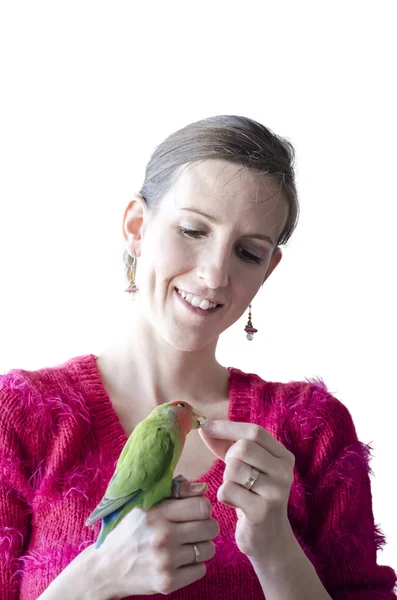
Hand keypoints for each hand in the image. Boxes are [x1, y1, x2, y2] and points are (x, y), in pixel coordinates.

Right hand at [95, 480, 218, 597]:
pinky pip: (201, 570)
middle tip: (193, 529)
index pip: (202, 506)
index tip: (194, 512)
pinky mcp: (168, 582)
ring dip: (201, 547)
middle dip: (206, 527)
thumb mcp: (145, 505)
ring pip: (208, 550)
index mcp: (157, 513)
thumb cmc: (130, 531)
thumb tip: (204, 488)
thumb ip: (175, 493)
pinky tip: (180, 561)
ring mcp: (166, 561)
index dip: (203, 508)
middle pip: (211, 528)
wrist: (107, 568)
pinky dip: (194, 566)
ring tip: (185, 545)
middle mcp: (163, 536)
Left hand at [199, 421, 295, 565]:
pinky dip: (223, 495)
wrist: (270, 540)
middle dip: (228, 458)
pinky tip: (234, 503)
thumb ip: (226, 445)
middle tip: (232, 472)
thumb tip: (203, 426)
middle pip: (243, 448)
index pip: (255, 432)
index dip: (228, 427)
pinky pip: (227, 490)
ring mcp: (275, 492)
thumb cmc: (252, 495)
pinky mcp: (261, 512)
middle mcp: (284, 472)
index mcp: (283, 457)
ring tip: (236, 489)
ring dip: (226, 478)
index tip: (206, 427)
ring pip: (233, 468)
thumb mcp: (245, 466)